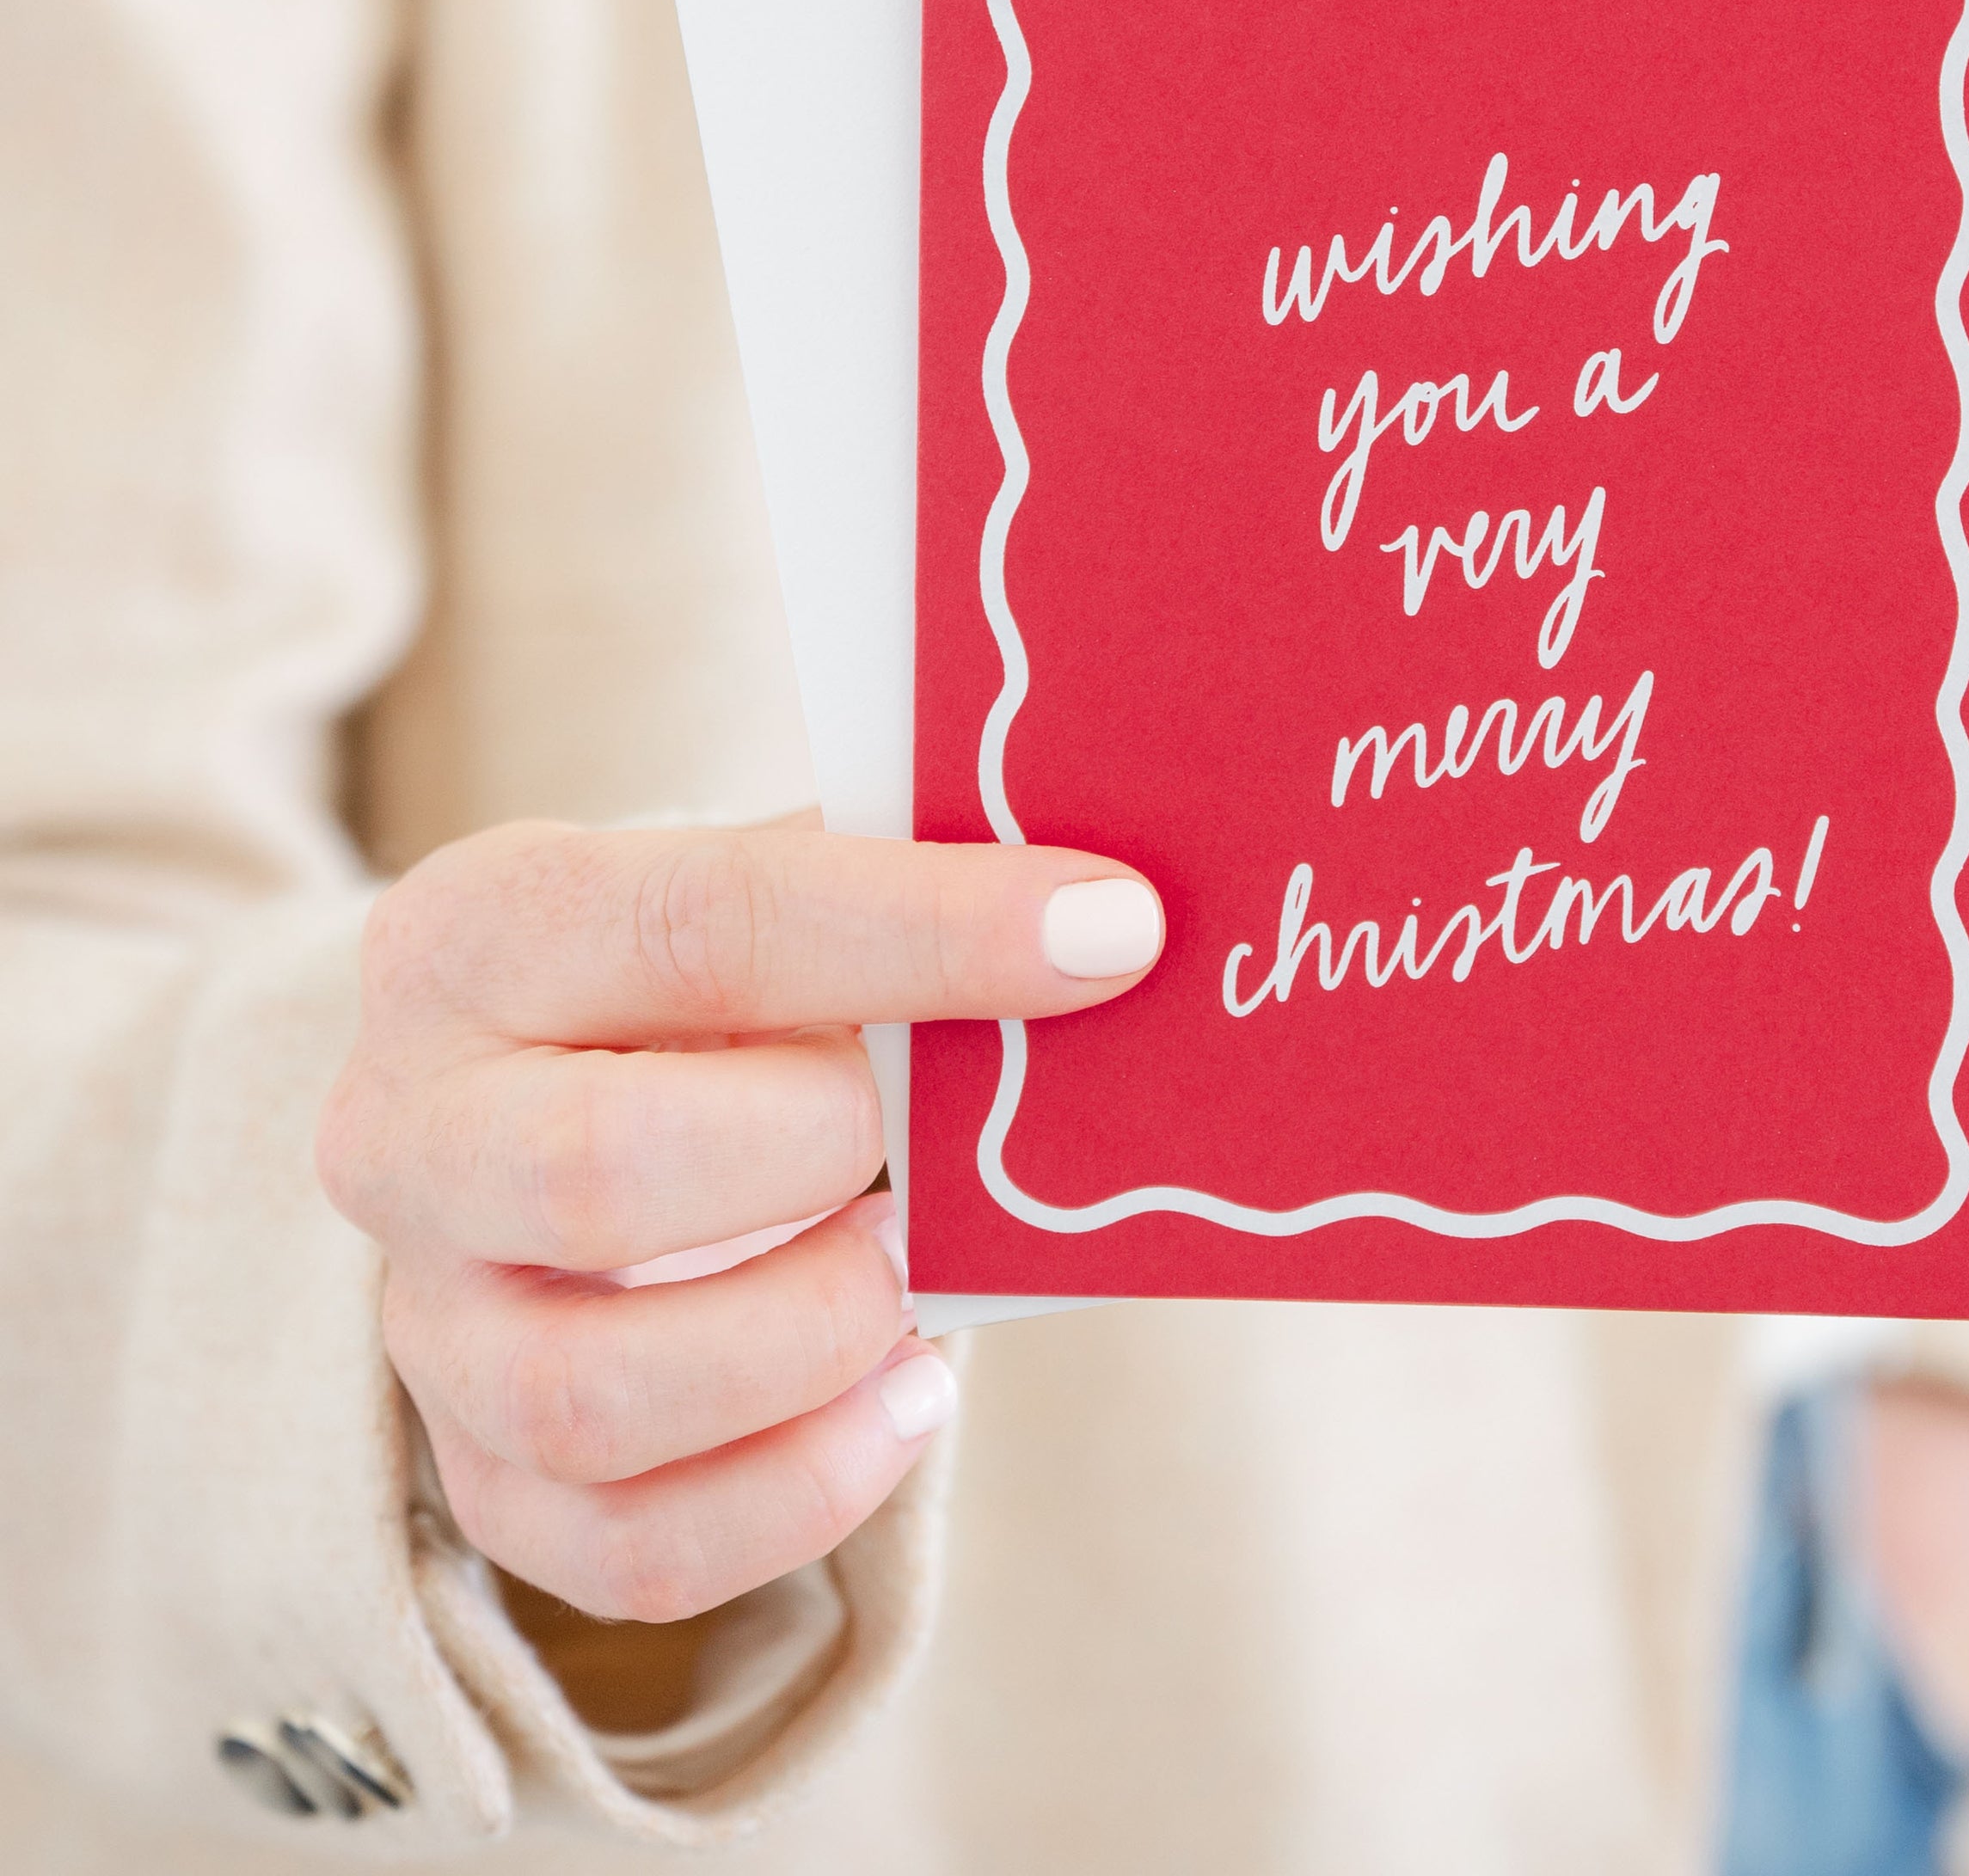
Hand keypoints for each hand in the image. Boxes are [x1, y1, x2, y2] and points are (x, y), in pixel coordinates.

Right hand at [317, 816, 1161, 1622]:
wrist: (576, 1093)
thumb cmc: (715, 973)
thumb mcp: (773, 876)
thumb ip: (903, 877)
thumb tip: (1108, 916)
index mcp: (481, 930)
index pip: (705, 922)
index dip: (925, 930)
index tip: (1108, 932)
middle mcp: (407, 1128)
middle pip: (593, 1171)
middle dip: (815, 1155)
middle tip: (931, 1142)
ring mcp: (427, 1322)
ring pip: (592, 1395)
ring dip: (807, 1341)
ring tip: (916, 1276)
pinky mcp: (482, 1476)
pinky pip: (632, 1546)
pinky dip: (803, 1489)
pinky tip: (908, 1396)